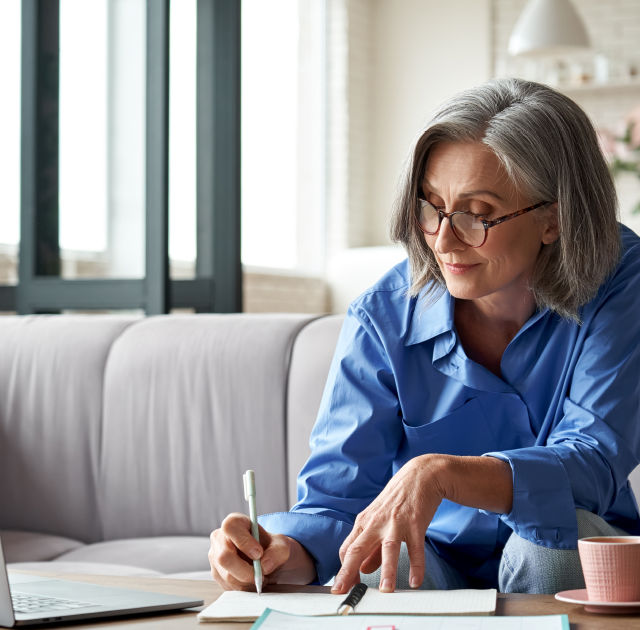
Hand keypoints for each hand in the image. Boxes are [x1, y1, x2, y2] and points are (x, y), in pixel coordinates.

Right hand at [209, 513, 316, 589]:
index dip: (244, 542)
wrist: (266, 558)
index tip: (259, 553)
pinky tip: (252, 581)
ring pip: (227, 575)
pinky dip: (244, 587)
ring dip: (247, 581)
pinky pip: (228, 586)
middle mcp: (219, 538)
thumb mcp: (281, 545)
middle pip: (224, 557)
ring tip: (260, 577)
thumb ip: (277, 552)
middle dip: (246, 571)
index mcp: (234, 522)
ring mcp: (215, 557)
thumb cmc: (270, 546)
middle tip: (261, 574)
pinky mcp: (217, 574)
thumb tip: (265, 565)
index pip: (230, 528)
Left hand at [332, 455, 444, 594]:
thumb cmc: (397, 500)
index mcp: (365, 522)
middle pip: (358, 548)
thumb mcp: (379, 520)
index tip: (343, 588)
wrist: (420, 475)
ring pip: (388, 548)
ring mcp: (396, 522)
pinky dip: (416, 565)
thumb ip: (371, 547)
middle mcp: (376, 522)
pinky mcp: (415, 523)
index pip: (347, 549)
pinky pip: (416, 548)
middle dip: (348, 572)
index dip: (344, 569)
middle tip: (342, 592)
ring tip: (386, 592)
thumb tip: (362, 569)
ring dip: (387, 571)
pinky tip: (415, 581)